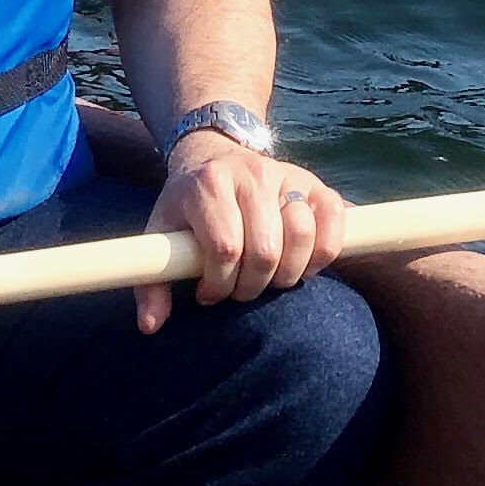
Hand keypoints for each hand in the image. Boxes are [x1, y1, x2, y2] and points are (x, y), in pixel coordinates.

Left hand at [137, 133, 345, 335]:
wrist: (215, 158)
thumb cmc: (187, 206)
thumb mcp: (160, 232)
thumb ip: (150, 281)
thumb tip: (150, 326)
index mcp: (209, 184)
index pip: (226, 247)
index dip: (220, 283)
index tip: (207, 293)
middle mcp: (251, 174)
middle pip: (266, 248)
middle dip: (252, 285)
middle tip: (239, 290)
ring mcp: (288, 176)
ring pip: (302, 235)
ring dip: (286, 274)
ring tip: (267, 279)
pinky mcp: (315, 184)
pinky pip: (334, 221)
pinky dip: (324, 253)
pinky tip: (301, 266)